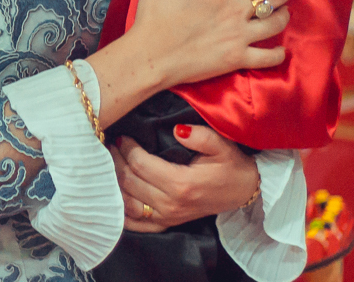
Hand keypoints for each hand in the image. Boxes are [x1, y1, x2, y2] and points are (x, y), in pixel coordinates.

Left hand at [111, 126, 258, 232]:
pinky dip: (121, 213)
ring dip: (114, 184)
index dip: (127, 149)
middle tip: (109, 146)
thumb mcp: (220, 145)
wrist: (244, 191)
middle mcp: (171, 204)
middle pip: (130, 183)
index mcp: (181, 184)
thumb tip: (176, 129)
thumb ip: (199, 136)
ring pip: (128, 203)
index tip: (122, 136)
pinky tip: (112, 198)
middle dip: (116, 162)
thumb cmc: (230, 165)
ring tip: (110, 164)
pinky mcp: (167, 224)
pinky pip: (137, 224)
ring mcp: (168, 217)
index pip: (141, 165)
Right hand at [123, 0, 290, 93]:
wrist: (150, 58)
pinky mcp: (236, 59)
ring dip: (283, 15)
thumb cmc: (152, 20)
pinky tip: (279, 49)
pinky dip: (277, 53)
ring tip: (284, 11)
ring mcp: (238, 36)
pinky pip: (268, 57)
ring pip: (276, 23)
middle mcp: (233, 11)